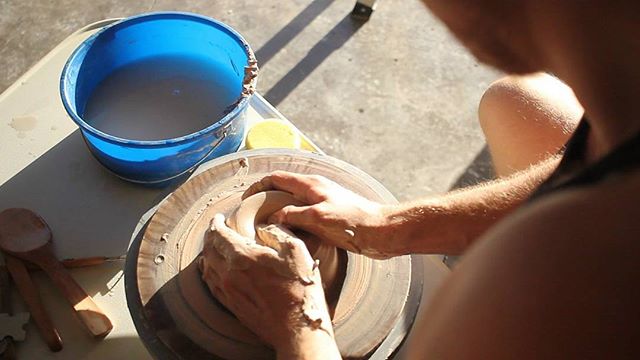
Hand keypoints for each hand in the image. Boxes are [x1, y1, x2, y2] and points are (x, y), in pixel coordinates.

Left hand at [198, 214, 337, 356]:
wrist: (296, 329)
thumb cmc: (300, 290)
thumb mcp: (296, 251)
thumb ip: (278, 233)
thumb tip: (265, 226)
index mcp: (243, 257)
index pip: (218, 234)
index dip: (216, 223)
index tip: (218, 217)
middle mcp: (229, 274)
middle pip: (209, 249)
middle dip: (210, 236)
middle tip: (215, 228)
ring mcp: (228, 292)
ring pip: (207, 267)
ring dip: (208, 253)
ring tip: (215, 246)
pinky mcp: (232, 305)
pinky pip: (212, 284)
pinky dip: (210, 271)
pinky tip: (216, 269)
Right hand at [243, 171, 397, 258]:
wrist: (381, 231)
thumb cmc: (354, 221)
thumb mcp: (318, 217)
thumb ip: (293, 215)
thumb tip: (273, 217)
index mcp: (310, 184)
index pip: (276, 178)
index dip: (259, 187)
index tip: (246, 200)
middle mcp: (314, 191)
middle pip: (283, 190)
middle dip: (266, 200)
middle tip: (252, 217)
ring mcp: (322, 203)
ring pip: (292, 204)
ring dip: (279, 213)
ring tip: (266, 229)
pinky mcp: (328, 216)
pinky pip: (303, 216)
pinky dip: (292, 223)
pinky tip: (289, 237)